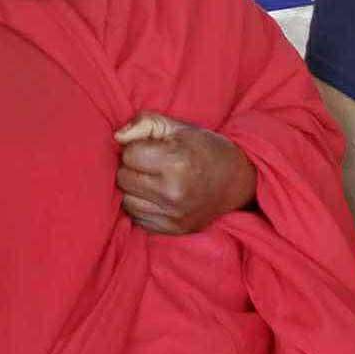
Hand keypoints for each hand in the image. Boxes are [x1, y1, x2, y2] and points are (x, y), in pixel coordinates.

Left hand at [115, 113, 256, 233]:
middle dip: (133, 168)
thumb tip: (117, 138)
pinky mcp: (173, 230)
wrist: (237, 181)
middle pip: (124, 179)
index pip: (128, 155)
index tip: (151, 148)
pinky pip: (138, 219)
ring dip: (135, 190)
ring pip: (127, 201)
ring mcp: (174, 215)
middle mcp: (173, 191)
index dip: (136, 148)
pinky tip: (158, 197)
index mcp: (176, 161)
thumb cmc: (205, 148)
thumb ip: (146, 123)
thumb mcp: (180, 127)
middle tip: (151, 164)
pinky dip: (143, 207)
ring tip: (153, 180)